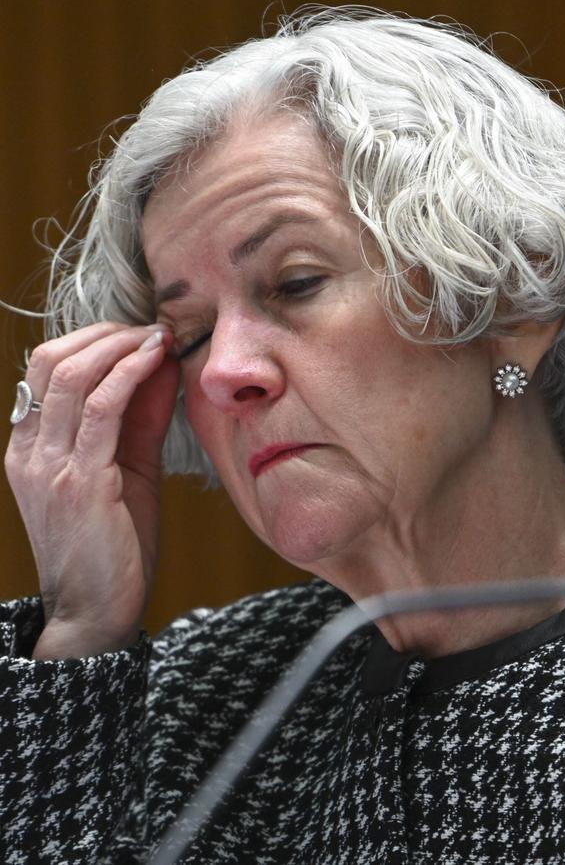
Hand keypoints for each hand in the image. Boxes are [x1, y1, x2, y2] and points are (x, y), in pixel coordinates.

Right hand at [4, 322, 180, 657]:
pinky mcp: (78, 481)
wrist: (97, 611)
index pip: (46, 369)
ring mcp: (47, 465)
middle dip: (104, 334)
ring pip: (72, 376)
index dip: (91, 340)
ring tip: (155, 337)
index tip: (136, 334)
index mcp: (29, 446)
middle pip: (52, 360)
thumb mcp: (126, 469)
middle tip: (148, 330)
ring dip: (119, 345)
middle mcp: (28, 450)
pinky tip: (154, 358)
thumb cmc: (114, 543)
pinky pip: (101, 408)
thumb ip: (139, 419)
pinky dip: (129, 373)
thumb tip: (160, 365)